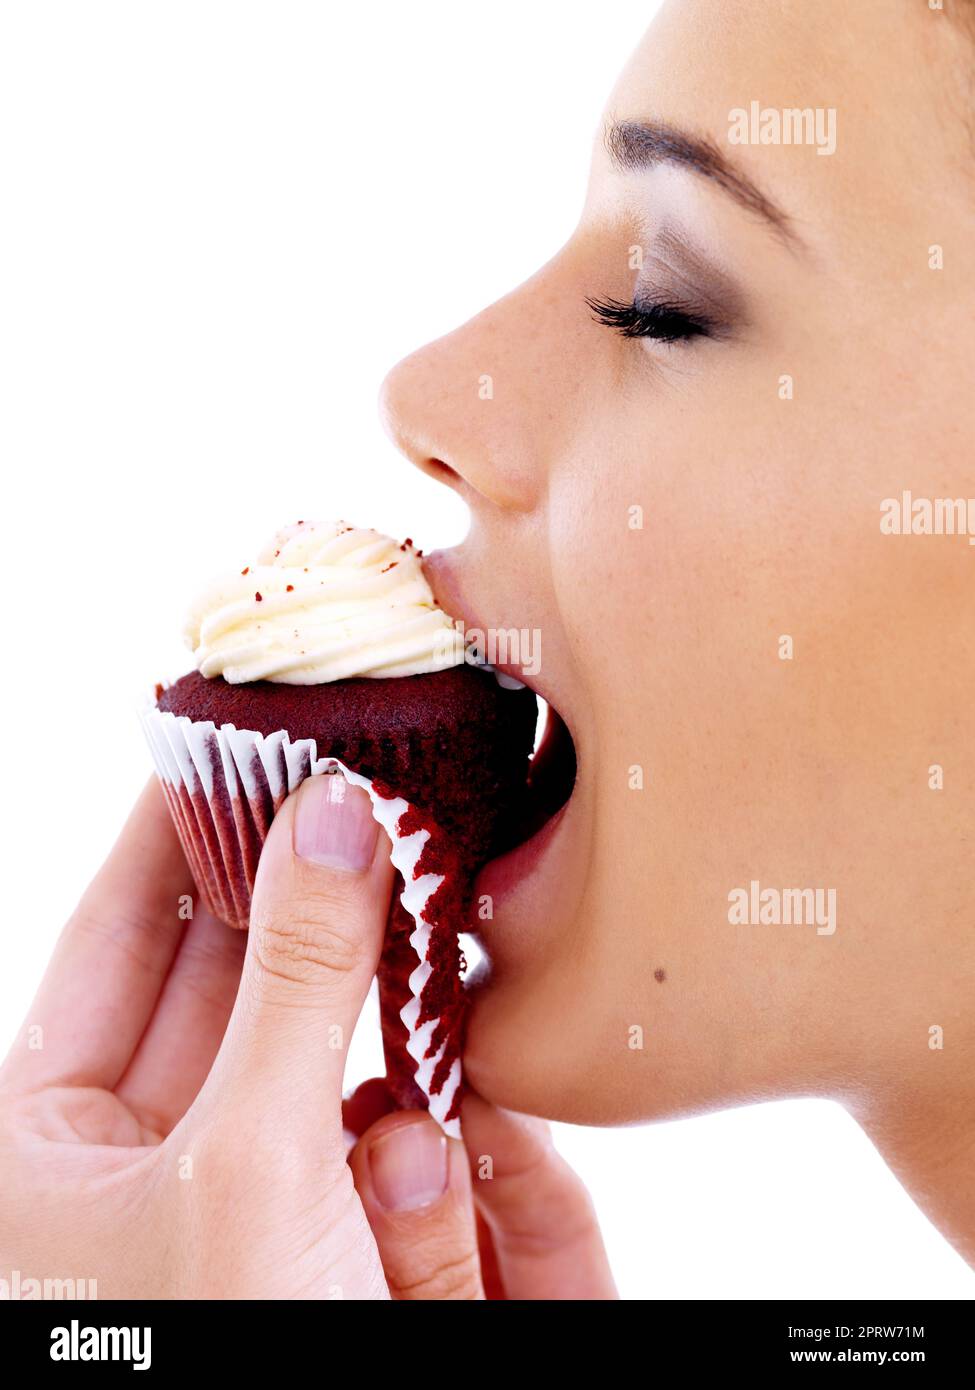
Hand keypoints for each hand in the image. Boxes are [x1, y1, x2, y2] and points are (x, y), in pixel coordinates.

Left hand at [0, 776, 613, 1298]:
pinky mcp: (358, 1237)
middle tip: (367, 806)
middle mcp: (147, 1164)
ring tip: (410, 1083)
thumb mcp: (245, 1168)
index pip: (118, 934)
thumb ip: (295, 979)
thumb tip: (329, 813)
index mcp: (49, 1145)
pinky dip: (438, 1145)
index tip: (229, 730)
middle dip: (308, 912)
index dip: (173, 826)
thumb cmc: (220, 1359)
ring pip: (341, 1059)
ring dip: (387, 1061)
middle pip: (239, 980)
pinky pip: (409, 1136)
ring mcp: (261, 1200)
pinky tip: (447, 1169)